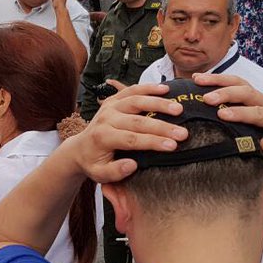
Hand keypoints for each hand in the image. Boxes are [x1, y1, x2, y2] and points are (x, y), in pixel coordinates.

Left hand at [66, 82, 187, 183]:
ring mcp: (109, 106)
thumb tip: (133, 165)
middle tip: (183, 133)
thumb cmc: (94, 163)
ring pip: (136, 100)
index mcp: (103, 137)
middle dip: (162, 126)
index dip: (153, 142)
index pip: (131, 139)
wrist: (79, 148)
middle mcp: (106, 118)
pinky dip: (148, 88)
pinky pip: (132, 89)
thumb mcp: (100, 174)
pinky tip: (166, 89)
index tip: (173, 146)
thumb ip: (115, 172)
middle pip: (137, 120)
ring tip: (179, 108)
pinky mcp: (113, 100)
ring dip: (159, 103)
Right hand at [191, 72, 262, 174]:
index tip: (222, 115)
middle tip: (207, 99)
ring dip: (218, 80)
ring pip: (238, 83)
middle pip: (247, 92)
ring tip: (198, 80)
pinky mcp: (246, 96)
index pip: (259, 113)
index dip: (241, 113)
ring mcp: (256, 98)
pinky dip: (215, 80)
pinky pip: (231, 83)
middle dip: (226, 94)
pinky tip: (198, 79)